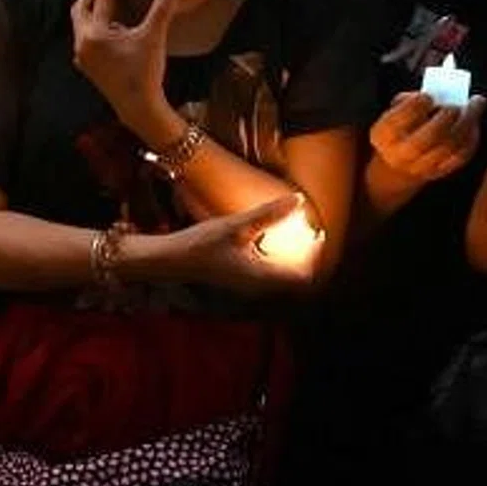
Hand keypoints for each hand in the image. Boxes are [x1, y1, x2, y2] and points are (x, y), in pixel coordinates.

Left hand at [72, 0, 175, 137]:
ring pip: (81, 26)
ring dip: (91, 13)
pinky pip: (85, 40)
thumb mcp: (154, 36)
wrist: (138, 108)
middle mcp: (82, 43)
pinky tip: (110, 31)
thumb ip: (162, 6)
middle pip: (80, 10)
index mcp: (94, 32)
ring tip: (107, 4)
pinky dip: (94, 30)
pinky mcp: (88, 68)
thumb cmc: (144, 73)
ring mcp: (82, 57)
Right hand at [156, 195, 320, 295]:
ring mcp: (249, 283)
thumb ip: (267, 214)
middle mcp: (258, 285)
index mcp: (262, 277)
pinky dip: (275, 253)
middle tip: (307, 228)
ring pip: (281, 271)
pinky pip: (268, 268)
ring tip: (291, 229)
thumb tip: (299, 200)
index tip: (316, 232)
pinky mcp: (240, 276)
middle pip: (295, 273)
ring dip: (290, 252)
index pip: (303, 274)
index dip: (315, 254)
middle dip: (304, 252)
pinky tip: (265, 236)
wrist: (170, 260)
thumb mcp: (235, 226)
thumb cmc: (199, 245)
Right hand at [370, 91, 486, 183]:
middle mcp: (401, 154)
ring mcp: (422, 166)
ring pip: (450, 147)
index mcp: (384, 135)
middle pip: (428, 137)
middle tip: (456, 104)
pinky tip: (474, 123)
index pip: (398, 121)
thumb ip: (408, 101)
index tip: (427, 96)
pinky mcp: (440, 172)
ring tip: (475, 105)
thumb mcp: (392, 113)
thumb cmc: (399, 130)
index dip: (415, 106)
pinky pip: (461, 155)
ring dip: (467, 123)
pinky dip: (472, 137)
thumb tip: (436, 93)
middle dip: (446, 117)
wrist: (397, 165)